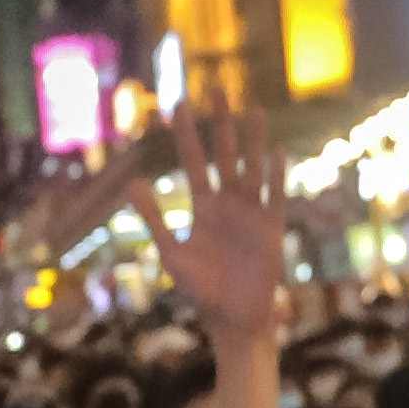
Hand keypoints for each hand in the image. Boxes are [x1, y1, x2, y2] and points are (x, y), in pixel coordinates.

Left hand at [141, 107, 287, 346]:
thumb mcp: (171, 254)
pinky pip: (275, 196)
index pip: (193, 161)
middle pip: (224, 154)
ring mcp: (252, 212)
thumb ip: (153, 218)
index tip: (179, 104)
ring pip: (251, 167)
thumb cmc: (200, 290)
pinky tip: (277, 152)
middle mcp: (228, 202)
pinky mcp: (272, 228)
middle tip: (217, 88)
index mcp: (203, 206)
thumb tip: (131, 182)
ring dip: (252, 140)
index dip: (187, 133)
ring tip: (252, 108)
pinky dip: (276, 175)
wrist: (232, 319)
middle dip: (221, 123)